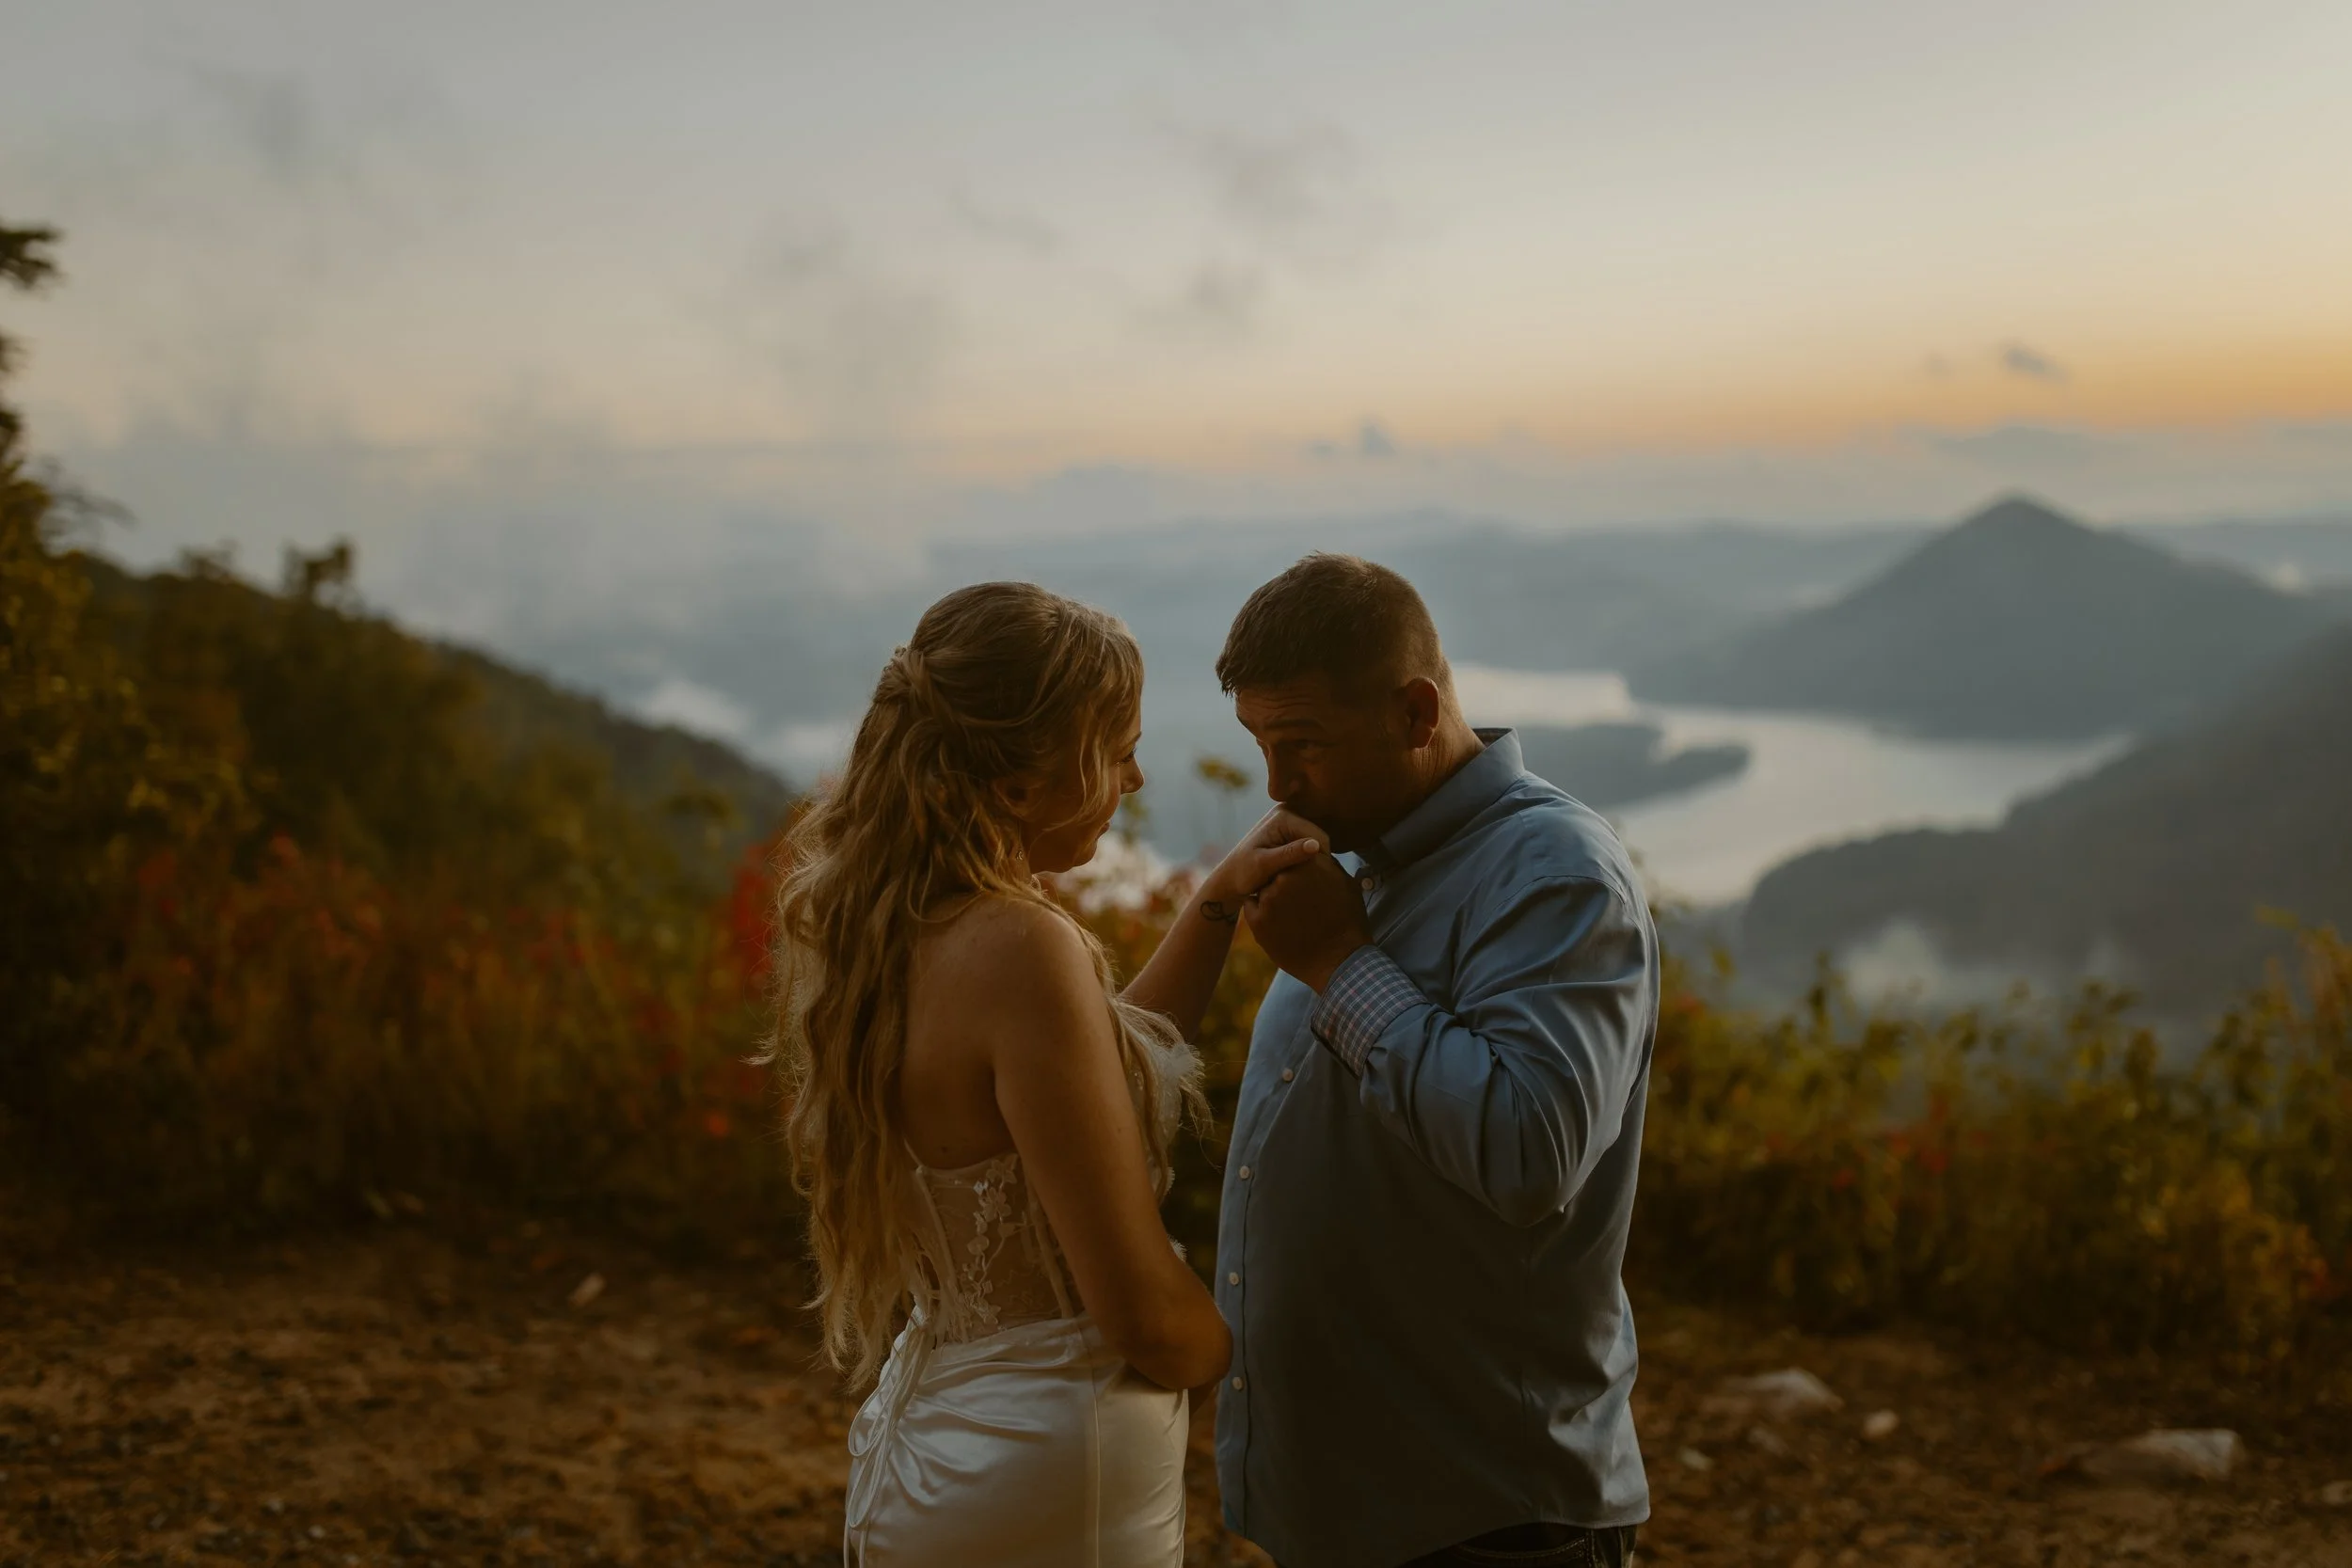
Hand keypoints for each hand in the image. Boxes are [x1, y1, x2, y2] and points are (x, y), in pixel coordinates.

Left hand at [1197, 807, 1324, 924]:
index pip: (1318, 837)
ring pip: (1317, 843)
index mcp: (1283, 815)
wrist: (1231, 877)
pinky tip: (1299, 873)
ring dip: (1313, 860)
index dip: (1319, 860)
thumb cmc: (1243, 873)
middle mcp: (1288, 811)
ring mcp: (1290, 819)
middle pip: (1319, 837)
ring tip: (1302, 877)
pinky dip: (1308, 859)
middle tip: (1306, 880)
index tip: (1311, 879)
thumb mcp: (1264, 865)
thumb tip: (1315, 846)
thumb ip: (1289, 855)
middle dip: (1316, 859)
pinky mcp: (1290, 829)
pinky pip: (1310, 845)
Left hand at [1242, 847, 1370, 992]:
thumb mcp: (1345, 884)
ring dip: (1273, 899)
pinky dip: (1261, 913)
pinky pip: (1252, 908)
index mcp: (1307, 864)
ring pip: (1264, 890)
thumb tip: (1317, 855)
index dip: (1298, 873)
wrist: (1339, 960)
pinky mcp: (1258, 920)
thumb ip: (1327, 865)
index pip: (1293, 859)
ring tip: (1290, 917)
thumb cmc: (1348, 922)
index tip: (1304, 885)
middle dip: (1284, 884)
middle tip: (1297, 903)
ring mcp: (1269, 898)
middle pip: (1277, 873)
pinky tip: (1278, 924)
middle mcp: (1285, 876)